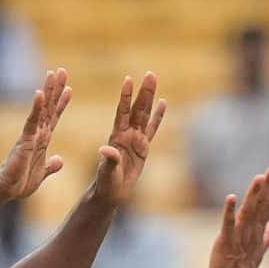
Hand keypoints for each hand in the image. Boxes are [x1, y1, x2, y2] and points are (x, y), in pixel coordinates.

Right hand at [0, 68, 70, 200]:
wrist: (7, 190)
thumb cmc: (20, 183)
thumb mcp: (42, 173)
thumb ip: (51, 166)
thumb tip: (60, 160)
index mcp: (42, 140)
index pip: (54, 117)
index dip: (61, 103)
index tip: (69, 88)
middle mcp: (36, 133)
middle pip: (49, 107)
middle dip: (55, 89)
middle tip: (62, 70)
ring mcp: (30, 134)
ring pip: (42, 108)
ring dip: (48, 90)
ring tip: (52, 73)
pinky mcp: (25, 139)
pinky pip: (32, 120)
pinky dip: (37, 107)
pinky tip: (40, 93)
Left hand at [90, 73, 166, 204]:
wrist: (111, 193)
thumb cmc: (106, 183)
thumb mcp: (107, 172)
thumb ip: (109, 160)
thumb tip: (105, 149)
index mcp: (116, 138)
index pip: (122, 112)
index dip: (126, 97)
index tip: (128, 80)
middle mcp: (127, 134)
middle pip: (138, 109)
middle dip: (143, 92)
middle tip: (150, 74)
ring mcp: (136, 139)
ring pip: (145, 114)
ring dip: (150, 98)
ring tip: (154, 80)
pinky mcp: (144, 147)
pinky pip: (153, 129)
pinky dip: (158, 116)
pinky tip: (163, 102)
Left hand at [208, 166, 268, 267]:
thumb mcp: (260, 250)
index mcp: (258, 231)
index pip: (268, 206)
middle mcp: (251, 231)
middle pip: (262, 205)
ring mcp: (239, 235)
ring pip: (248, 211)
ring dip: (254, 194)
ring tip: (259, 178)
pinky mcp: (225, 241)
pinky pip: (228, 224)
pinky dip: (229, 211)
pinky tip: (231, 197)